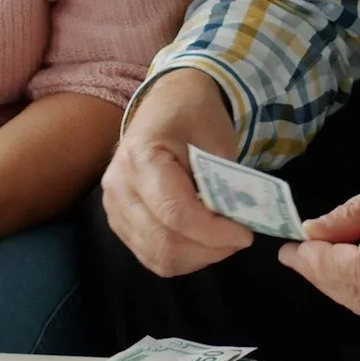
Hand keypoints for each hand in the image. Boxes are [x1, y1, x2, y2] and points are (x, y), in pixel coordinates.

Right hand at [102, 70, 255, 277]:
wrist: (166, 103)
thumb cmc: (194, 114)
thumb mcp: (217, 138)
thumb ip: (226, 182)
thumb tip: (239, 222)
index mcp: (141, 158)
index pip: (175, 213)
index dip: (214, 232)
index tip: (245, 234)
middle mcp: (119, 187)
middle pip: (165, 242)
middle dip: (210, 249)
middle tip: (239, 238)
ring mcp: (114, 207)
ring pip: (158, 256)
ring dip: (198, 256)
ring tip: (223, 240)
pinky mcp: (119, 222)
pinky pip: (151, 256)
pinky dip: (182, 257)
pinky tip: (202, 242)